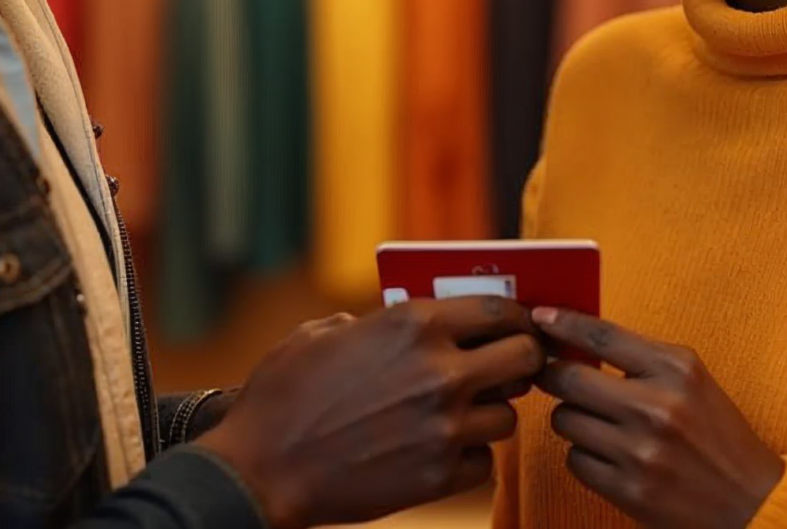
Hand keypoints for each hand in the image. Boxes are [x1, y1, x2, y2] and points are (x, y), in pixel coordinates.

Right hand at [195, 297, 544, 527]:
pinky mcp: (439, 476)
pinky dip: (468, 457)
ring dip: (490, 413)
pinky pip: (484, 462)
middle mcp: (440, 371)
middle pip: (525, 358)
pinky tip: (440, 450)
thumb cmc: (283, 396)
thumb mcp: (322, 333)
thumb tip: (398, 322)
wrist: (261, 469)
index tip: (519, 326)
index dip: (517, 317)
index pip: (499, 309)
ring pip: (508, 415)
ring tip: (462, 414)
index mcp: (414, 323)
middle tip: (510, 369)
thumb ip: (372, 322)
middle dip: (524, 361)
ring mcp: (444, 427)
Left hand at [533, 308, 782, 528]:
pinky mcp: (629, 491)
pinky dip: (584, 455)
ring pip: (565, 420)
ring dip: (573, 419)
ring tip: (601, 424)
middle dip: (554, 375)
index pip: (602, 335)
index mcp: (676, 369)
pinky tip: (610, 456)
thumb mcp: (691, 380)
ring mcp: (641, 452)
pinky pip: (575, 460)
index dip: (563, 323)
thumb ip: (641, 358)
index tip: (540, 317)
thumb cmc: (716, 433)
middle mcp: (657, 407)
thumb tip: (574, 339)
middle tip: (555, 376)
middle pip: (569, 378)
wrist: (751, 501)